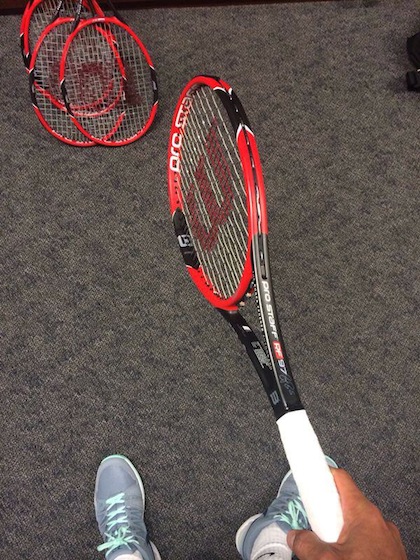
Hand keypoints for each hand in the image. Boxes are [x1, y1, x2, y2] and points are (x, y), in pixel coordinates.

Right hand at [287, 468, 406, 559]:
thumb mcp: (326, 559)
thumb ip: (306, 544)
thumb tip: (296, 537)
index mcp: (363, 512)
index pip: (340, 478)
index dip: (322, 473)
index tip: (309, 472)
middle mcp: (378, 521)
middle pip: (345, 503)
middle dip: (328, 514)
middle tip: (317, 529)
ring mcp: (386, 537)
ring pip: (356, 524)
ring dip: (340, 532)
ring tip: (331, 550)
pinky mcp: (390, 553)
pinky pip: (366, 540)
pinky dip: (354, 545)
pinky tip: (345, 558)